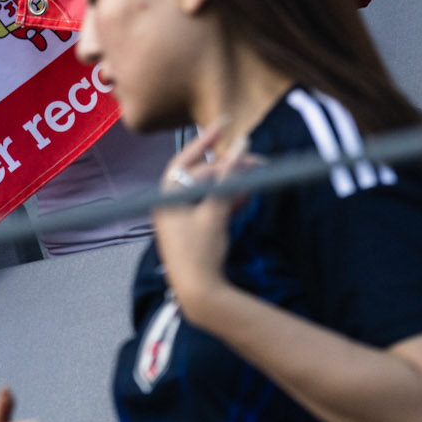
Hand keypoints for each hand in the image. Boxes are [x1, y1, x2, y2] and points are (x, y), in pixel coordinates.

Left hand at [151, 123, 254, 322]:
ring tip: (255, 174)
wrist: (199, 295)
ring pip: (210, 191)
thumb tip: (241, 146)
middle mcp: (171, 204)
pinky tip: (248, 193)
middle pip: (202, 175)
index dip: (205, 141)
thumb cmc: (200, 252)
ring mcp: (182, 218)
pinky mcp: (195, 231)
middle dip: (228, 167)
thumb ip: (228, 178)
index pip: (186, 160)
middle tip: (253, 159)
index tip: (224, 126)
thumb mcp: (215, 212)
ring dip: (231, 183)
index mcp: (166, 196)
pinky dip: (228, 199)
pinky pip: (213, 206)